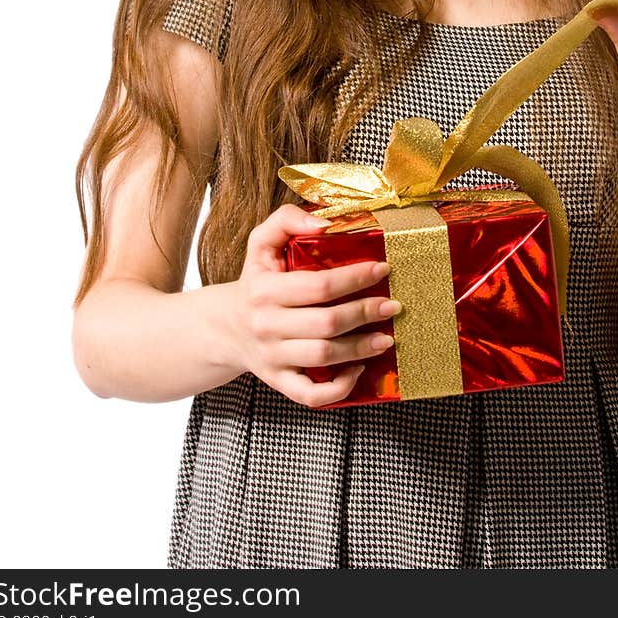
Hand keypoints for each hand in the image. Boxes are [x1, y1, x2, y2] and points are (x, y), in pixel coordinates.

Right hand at [229, 203, 400, 405]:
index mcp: (265, 290)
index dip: (355, 277)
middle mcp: (267, 326)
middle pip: (327, 323)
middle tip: (393, 305)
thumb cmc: (254, 281)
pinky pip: (311, 396)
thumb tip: (323, 224)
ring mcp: (273, 358)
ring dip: (362, 349)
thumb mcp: (260, 243)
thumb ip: (286, 220)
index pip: (319, 285)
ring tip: (386, 337)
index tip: (382, 270)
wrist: (225, 327)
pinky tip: (359, 370)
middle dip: (366, 313)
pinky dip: (340, 388)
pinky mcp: (278, 382)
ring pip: (324, 357)